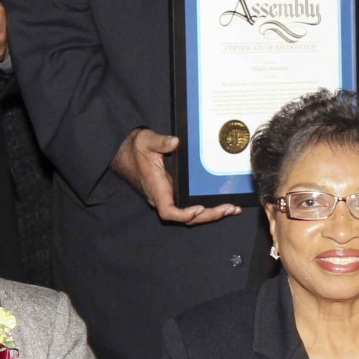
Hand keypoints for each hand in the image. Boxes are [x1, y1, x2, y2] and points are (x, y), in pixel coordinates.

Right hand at [110, 128, 239, 224]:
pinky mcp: (174, 194)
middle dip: (208, 215)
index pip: (168, 211)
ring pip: (190, 215)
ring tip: (232, 209)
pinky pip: (190, 206)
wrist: (126, 152)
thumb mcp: (145, 140)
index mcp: (156, 188)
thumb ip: (159, 142)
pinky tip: (223, 205)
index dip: (183, 214)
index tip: (198, 208)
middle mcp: (163, 197)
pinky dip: (207, 208)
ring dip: (211, 214)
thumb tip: (175, 142)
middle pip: (185, 217)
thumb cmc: (135, 148)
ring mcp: (169, 197)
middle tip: (228, 208)